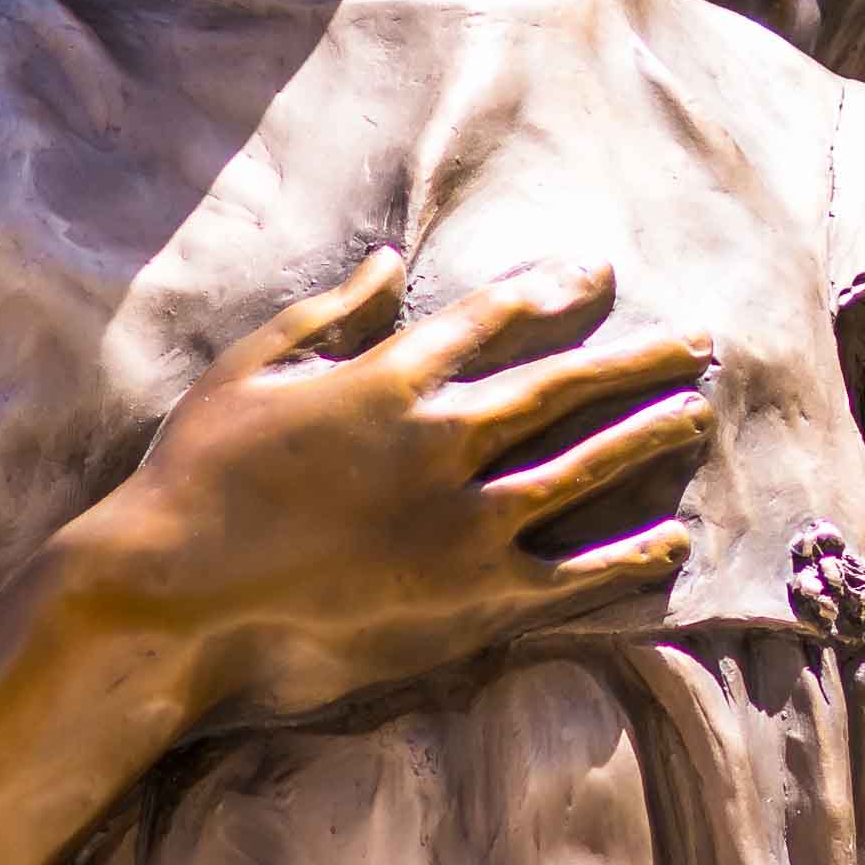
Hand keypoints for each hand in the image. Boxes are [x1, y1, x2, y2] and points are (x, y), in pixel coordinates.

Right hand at [53, 249, 715, 725]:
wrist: (165, 603)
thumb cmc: (192, 485)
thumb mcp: (247, 374)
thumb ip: (327, 315)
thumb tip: (392, 262)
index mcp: (392, 379)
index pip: (497, 319)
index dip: (555, 291)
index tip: (601, 273)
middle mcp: (447, 440)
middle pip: (567, 385)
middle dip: (638, 360)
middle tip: (698, 342)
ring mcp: (470, 523)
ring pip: (589, 467)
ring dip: (651, 436)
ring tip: (699, 413)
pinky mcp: (477, 602)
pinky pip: (578, 574)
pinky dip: (633, 555)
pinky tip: (675, 541)